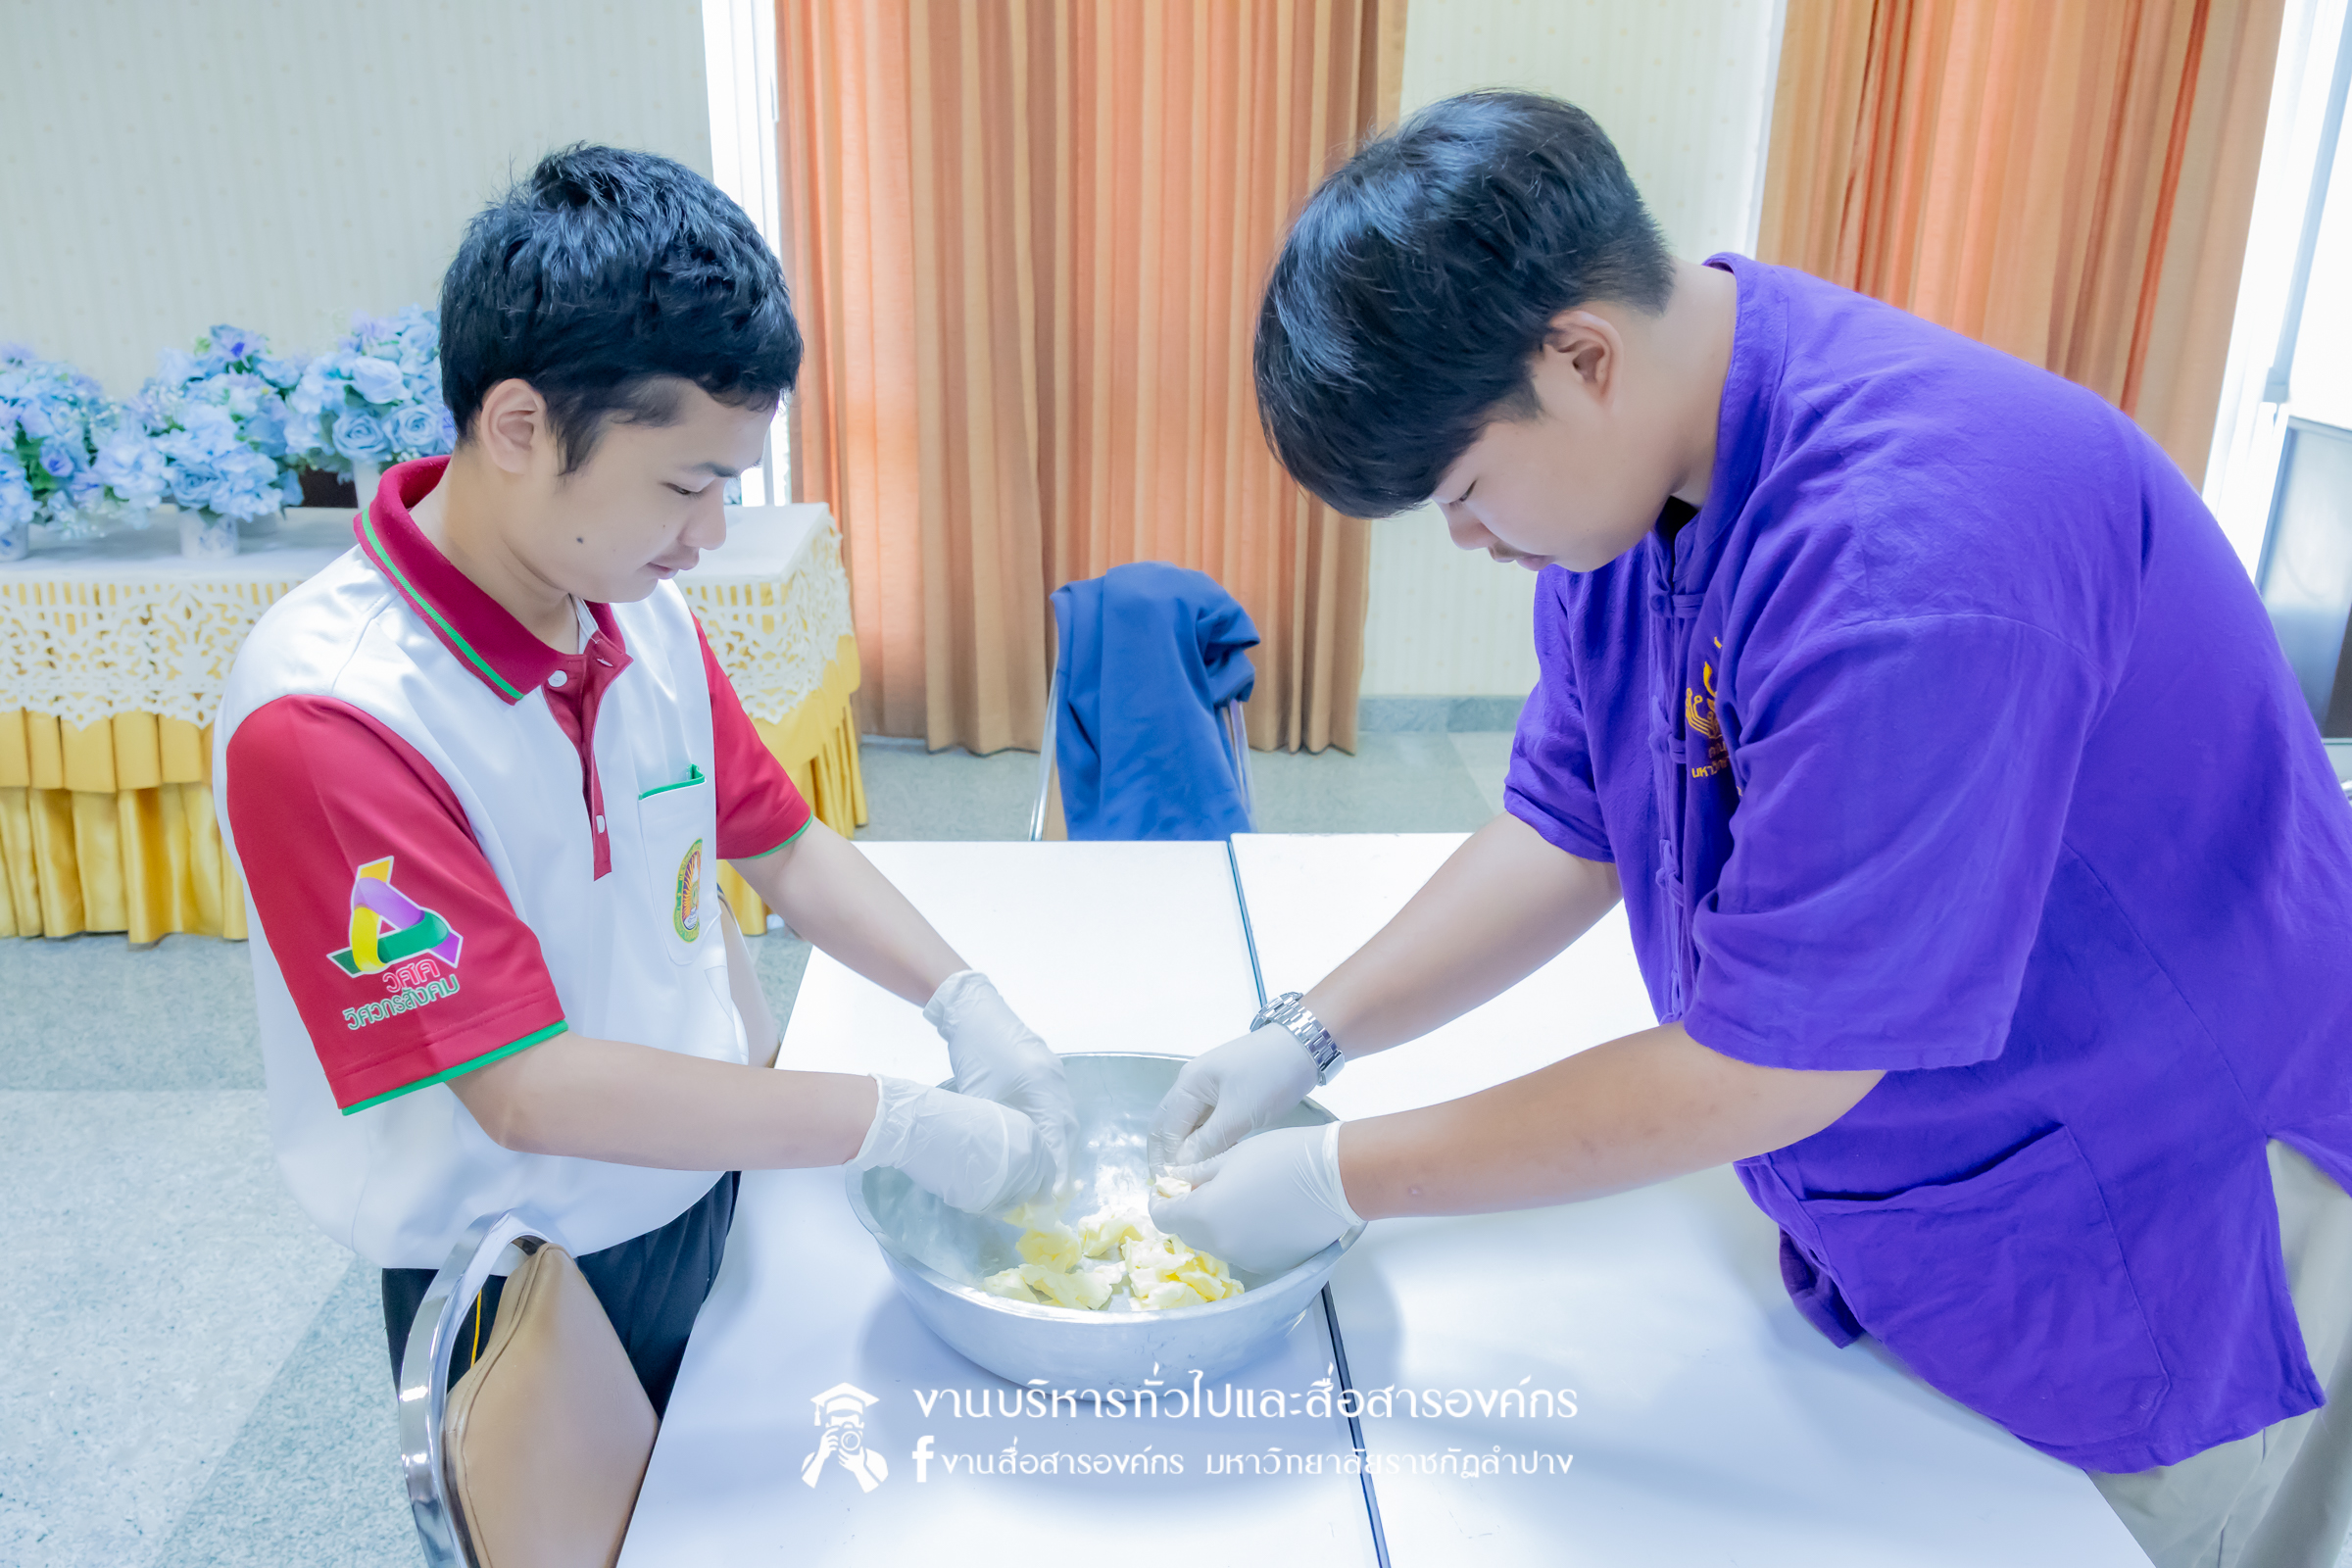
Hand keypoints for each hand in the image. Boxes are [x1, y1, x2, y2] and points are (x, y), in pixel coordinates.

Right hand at [854, 1075, 1055, 1213]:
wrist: (925, 1124)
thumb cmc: (954, 1117)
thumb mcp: (994, 1121)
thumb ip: (1014, 1144)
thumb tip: (1021, 1169)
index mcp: (1030, 1134)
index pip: (1047, 1168)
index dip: (1041, 1183)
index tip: (1037, 1195)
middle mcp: (1026, 1157)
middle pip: (1032, 1189)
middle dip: (1021, 1197)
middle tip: (1005, 1200)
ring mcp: (1009, 1178)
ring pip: (1011, 1201)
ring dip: (1000, 1202)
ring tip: (979, 1192)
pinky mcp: (987, 1197)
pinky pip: (989, 1208)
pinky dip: (981, 1206)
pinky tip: (967, 1194)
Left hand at [924, 971, 1079, 1187]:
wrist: (972, 1008)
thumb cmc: (975, 1049)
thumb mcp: (980, 1094)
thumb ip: (991, 1127)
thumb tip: (993, 1160)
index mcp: (1044, 1087)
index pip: (1058, 1137)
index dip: (1057, 1168)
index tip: (1054, 1197)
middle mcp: (1055, 1081)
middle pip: (1067, 1129)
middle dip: (1061, 1162)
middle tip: (1050, 1193)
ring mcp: (1053, 1073)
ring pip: (1063, 1118)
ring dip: (1057, 1145)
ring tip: (1046, 1175)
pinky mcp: (1044, 1069)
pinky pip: (1056, 1105)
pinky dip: (1051, 1127)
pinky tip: (1040, 1142)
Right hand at [1148, 1024, 1317, 1169]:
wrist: (1303, 1046)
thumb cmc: (1270, 1076)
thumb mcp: (1239, 1113)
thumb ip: (1208, 1141)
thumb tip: (1181, 1165)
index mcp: (1188, 1085)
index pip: (1166, 1130)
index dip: (1166, 1160)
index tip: (1172, 1188)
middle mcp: (1191, 1085)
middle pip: (1170, 1125)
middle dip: (1169, 1155)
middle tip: (1176, 1185)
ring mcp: (1209, 1088)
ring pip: (1190, 1125)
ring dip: (1189, 1149)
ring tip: (1195, 1177)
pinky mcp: (1227, 1093)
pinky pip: (1207, 1121)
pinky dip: (1207, 1140)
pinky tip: (1215, 1158)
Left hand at [1150, 1123, 1361, 1274]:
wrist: (1335, 1179)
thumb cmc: (1281, 1157)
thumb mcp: (1231, 1156)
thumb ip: (1198, 1174)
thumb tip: (1177, 1181)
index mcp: (1204, 1215)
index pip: (1164, 1218)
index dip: (1161, 1203)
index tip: (1166, 1191)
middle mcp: (1220, 1245)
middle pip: (1188, 1234)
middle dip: (1187, 1213)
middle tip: (1200, 1189)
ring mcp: (1246, 1259)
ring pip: (1215, 1244)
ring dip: (1215, 1225)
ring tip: (1235, 1199)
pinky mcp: (1270, 1264)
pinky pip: (1242, 1251)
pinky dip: (1240, 1236)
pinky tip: (1259, 1214)